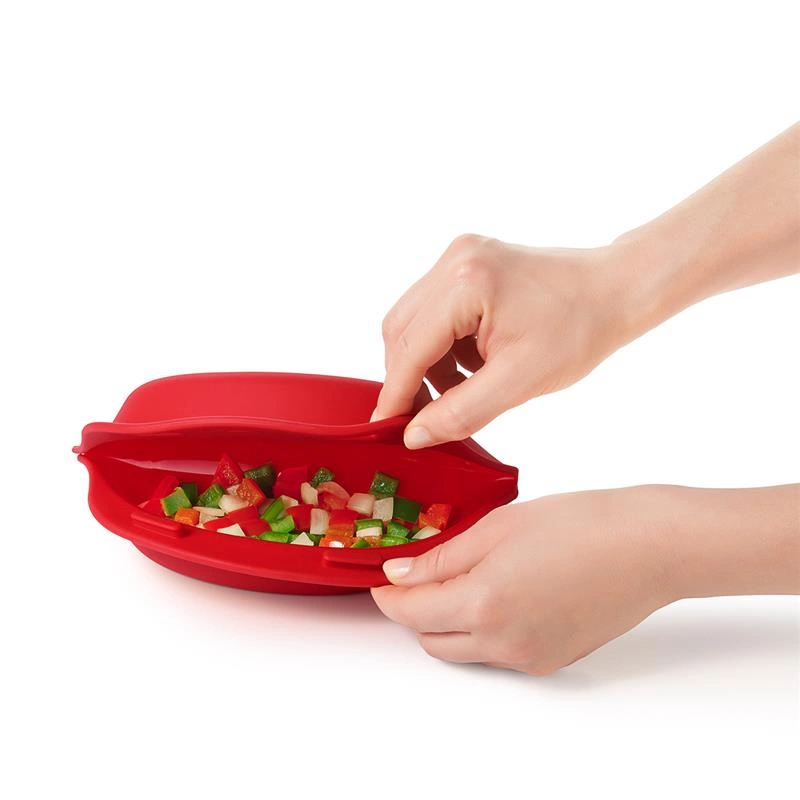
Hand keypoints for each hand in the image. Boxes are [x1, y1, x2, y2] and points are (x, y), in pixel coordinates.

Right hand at [372, 126, 799, 449]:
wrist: (616, 288)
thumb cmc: (579, 331)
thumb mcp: (520, 382)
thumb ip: (461, 412)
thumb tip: (414, 436)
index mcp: (467, 284)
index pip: (409, 348)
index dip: (396, 393)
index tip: (385, 429)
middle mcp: (455, 260)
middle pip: (401, 330)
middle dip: (409, 376)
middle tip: (425, 415)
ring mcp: (459, 255)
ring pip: (412, 320)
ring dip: (426, 361)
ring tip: (462, 388)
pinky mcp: (466, 261)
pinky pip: (433, 309)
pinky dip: (442, 344)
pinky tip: (472, 364)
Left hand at [372, 487, 676, 674]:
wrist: (649, 547)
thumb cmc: (581, 524)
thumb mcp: (498, 527)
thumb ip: (441, 556)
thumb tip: (399, 573)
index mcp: (483, 605)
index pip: (410, 613)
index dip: (388, 595)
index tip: (381, 577)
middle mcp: (503, 644)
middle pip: (432, 640)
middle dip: (415, 610)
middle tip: (420, 574)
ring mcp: (529, 658)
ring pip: (464, 649)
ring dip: (448, 621)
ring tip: (465, 576)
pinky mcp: (551, 661)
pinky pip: (498, 653)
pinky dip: (484, 629)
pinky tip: (502, 591)